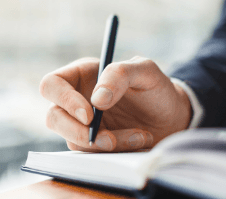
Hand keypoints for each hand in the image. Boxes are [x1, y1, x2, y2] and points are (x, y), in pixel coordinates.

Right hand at [40, 56, 191, 151]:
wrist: (172, 116)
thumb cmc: (155, 87)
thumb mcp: (145, 71)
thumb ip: (120, 74)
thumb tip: (97, 99)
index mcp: (82, 75)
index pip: (52, 84)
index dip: (63, 99)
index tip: (89, 114)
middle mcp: (76, 99)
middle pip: (53, 117)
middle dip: (78, 132)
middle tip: (109, 139)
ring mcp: (82, 125)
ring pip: (74, 140)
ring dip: (106, 144)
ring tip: (139, 136)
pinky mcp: (93, 145)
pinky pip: (92, 154)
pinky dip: (116, 151)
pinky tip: (139, 140)